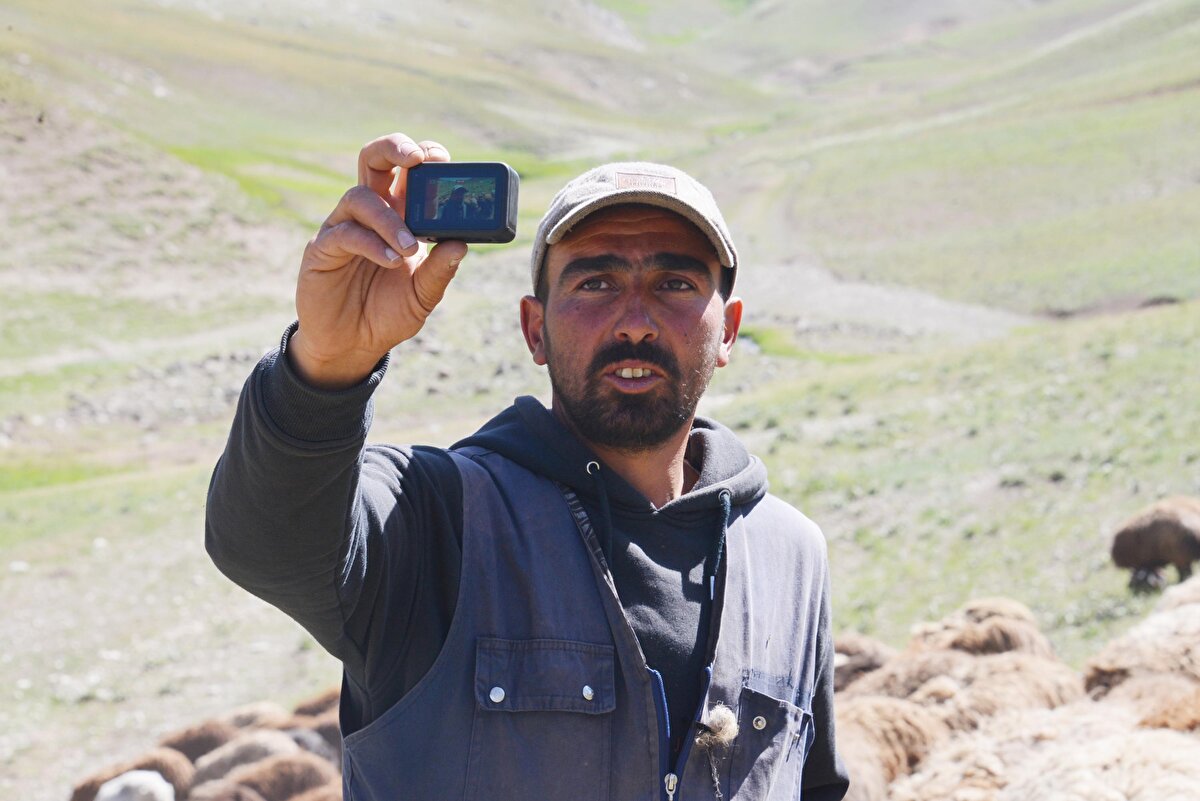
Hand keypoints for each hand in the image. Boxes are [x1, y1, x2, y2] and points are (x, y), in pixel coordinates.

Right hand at [290, 134, 468, 388]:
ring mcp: (343, 227)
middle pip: (374, 160)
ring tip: (409, 248)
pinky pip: (345, 233)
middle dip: (394, 147)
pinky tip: (391, 260)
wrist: (352, 346)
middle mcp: (371, 214)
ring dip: (389, 218)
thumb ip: (440, 270)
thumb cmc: (387, 313)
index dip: (424, 157)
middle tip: (417, 158)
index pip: (408, 171)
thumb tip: (462, 245)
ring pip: (360, 197)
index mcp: (399, 215)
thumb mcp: (422, 295)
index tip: (443, 161)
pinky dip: (371, 243)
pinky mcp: (323, 249)